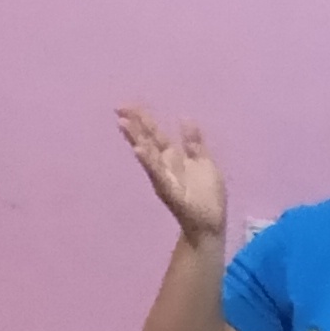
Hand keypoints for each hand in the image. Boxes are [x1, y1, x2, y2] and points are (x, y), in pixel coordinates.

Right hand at [116, 105, 229, 244]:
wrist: (211, 225)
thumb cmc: (208, 196)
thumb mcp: (204, 163)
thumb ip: (194, 143)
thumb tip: (185, 118)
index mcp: (173, 157)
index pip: (154, 134)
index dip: (143, 119)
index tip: (126, 105)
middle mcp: (165, 166)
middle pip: (148, 140)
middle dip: (134, 125)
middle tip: (118, 108)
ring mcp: (165, 179)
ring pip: (149, 156)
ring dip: (137, 140)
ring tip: (124, 125)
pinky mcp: (170, 192)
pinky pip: (158, 175)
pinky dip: (149, 162)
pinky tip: (139, 150)